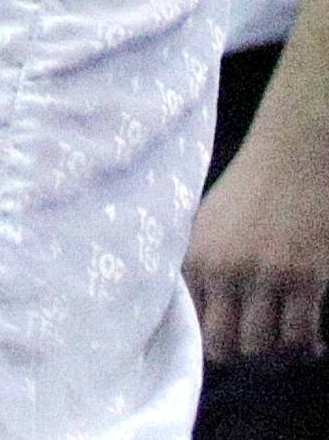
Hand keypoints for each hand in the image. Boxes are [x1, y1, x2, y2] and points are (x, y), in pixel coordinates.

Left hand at [186, 126, 328, 363]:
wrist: (294, 152)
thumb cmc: (251, 186)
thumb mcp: (210, 222)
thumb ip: (203, 267)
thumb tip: (199, 318)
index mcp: (198, 256)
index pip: (193, 324)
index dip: (211, 340)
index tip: (228, 342)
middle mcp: (226, 270)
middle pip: (225, 347)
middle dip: (241, 356)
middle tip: (258, 349)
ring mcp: (266, 276)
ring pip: (264, 349)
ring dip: (275, 354)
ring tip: (284, 343)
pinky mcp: (305, 279)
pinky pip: (301, 336)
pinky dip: (307, 347)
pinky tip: (314, 341)